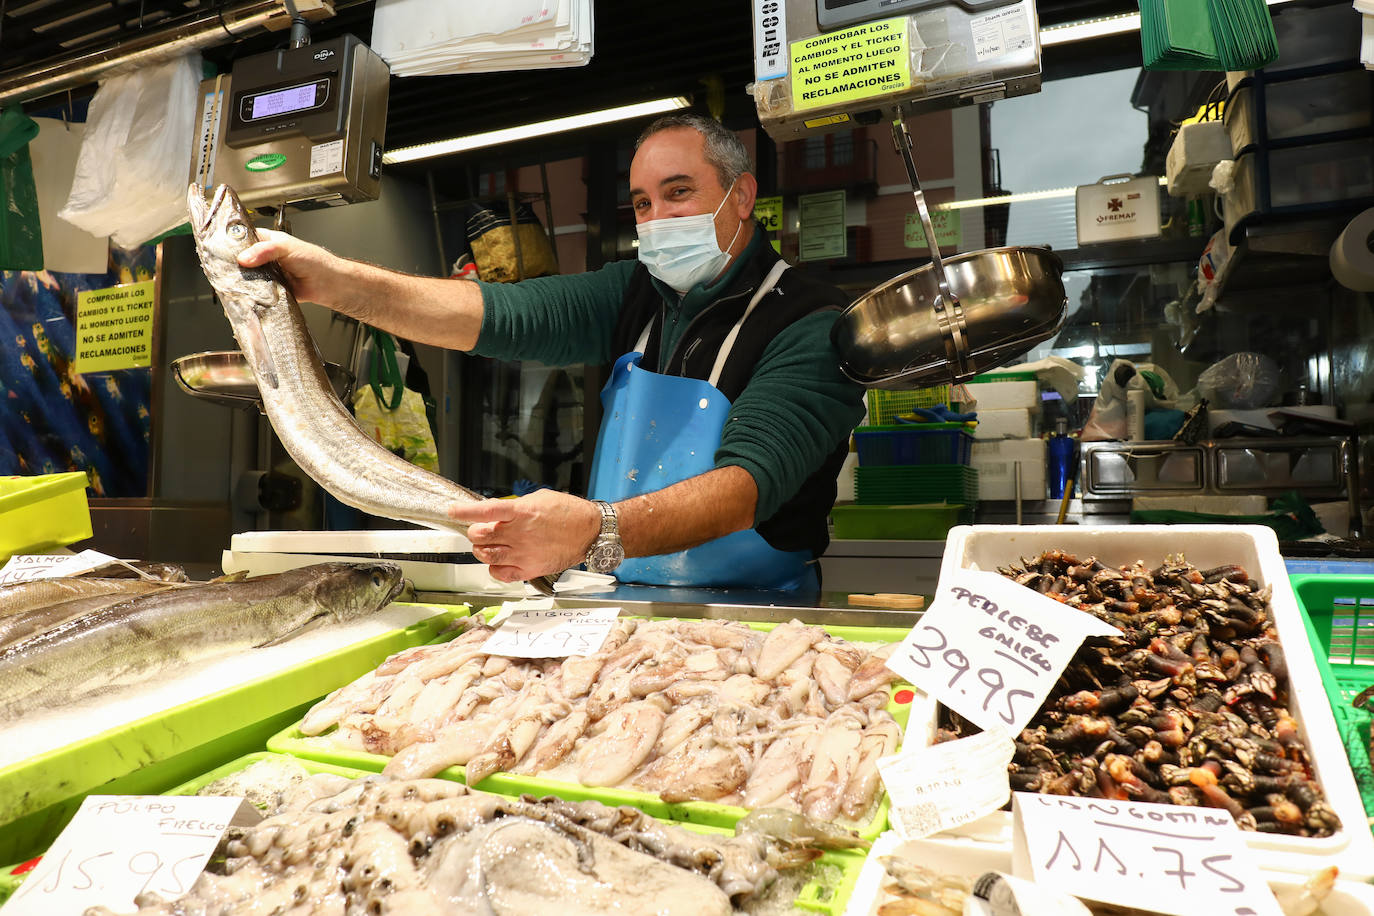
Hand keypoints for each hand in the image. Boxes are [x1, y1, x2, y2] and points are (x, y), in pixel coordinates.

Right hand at [237, 228, 340, 305]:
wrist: (328, 284)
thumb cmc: (315, 261)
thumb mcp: (286, 247)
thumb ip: (264, 250)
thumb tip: (244, 258)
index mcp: (268, 240)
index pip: (244, 238)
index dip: (233, 243)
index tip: (222, 249)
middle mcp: (266, 256)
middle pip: (243, 259)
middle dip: (236, 264)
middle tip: (228, 268)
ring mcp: (268, 273)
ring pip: (248, 276)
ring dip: (244, 279)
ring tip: (236, 280)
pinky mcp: (271, 289)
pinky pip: (257, 291)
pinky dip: (252, 292)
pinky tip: (247, 293)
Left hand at [448, 491, 601, 581]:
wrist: (590, 531)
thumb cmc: (569, 512)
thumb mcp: (539, 498)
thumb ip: (515, 506)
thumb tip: (496, 512)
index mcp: (521, 512)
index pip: (484, 511)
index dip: (464, 511)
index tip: (454, 511)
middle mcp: (520, 533)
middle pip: (480, 536)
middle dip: (475, 532)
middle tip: (480, 530)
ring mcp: (524, 553)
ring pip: (486, 555)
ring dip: (482, 549)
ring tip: (488, 545)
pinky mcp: (530, 569)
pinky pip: (501, 573)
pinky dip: (494, 568)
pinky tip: (500, 560)